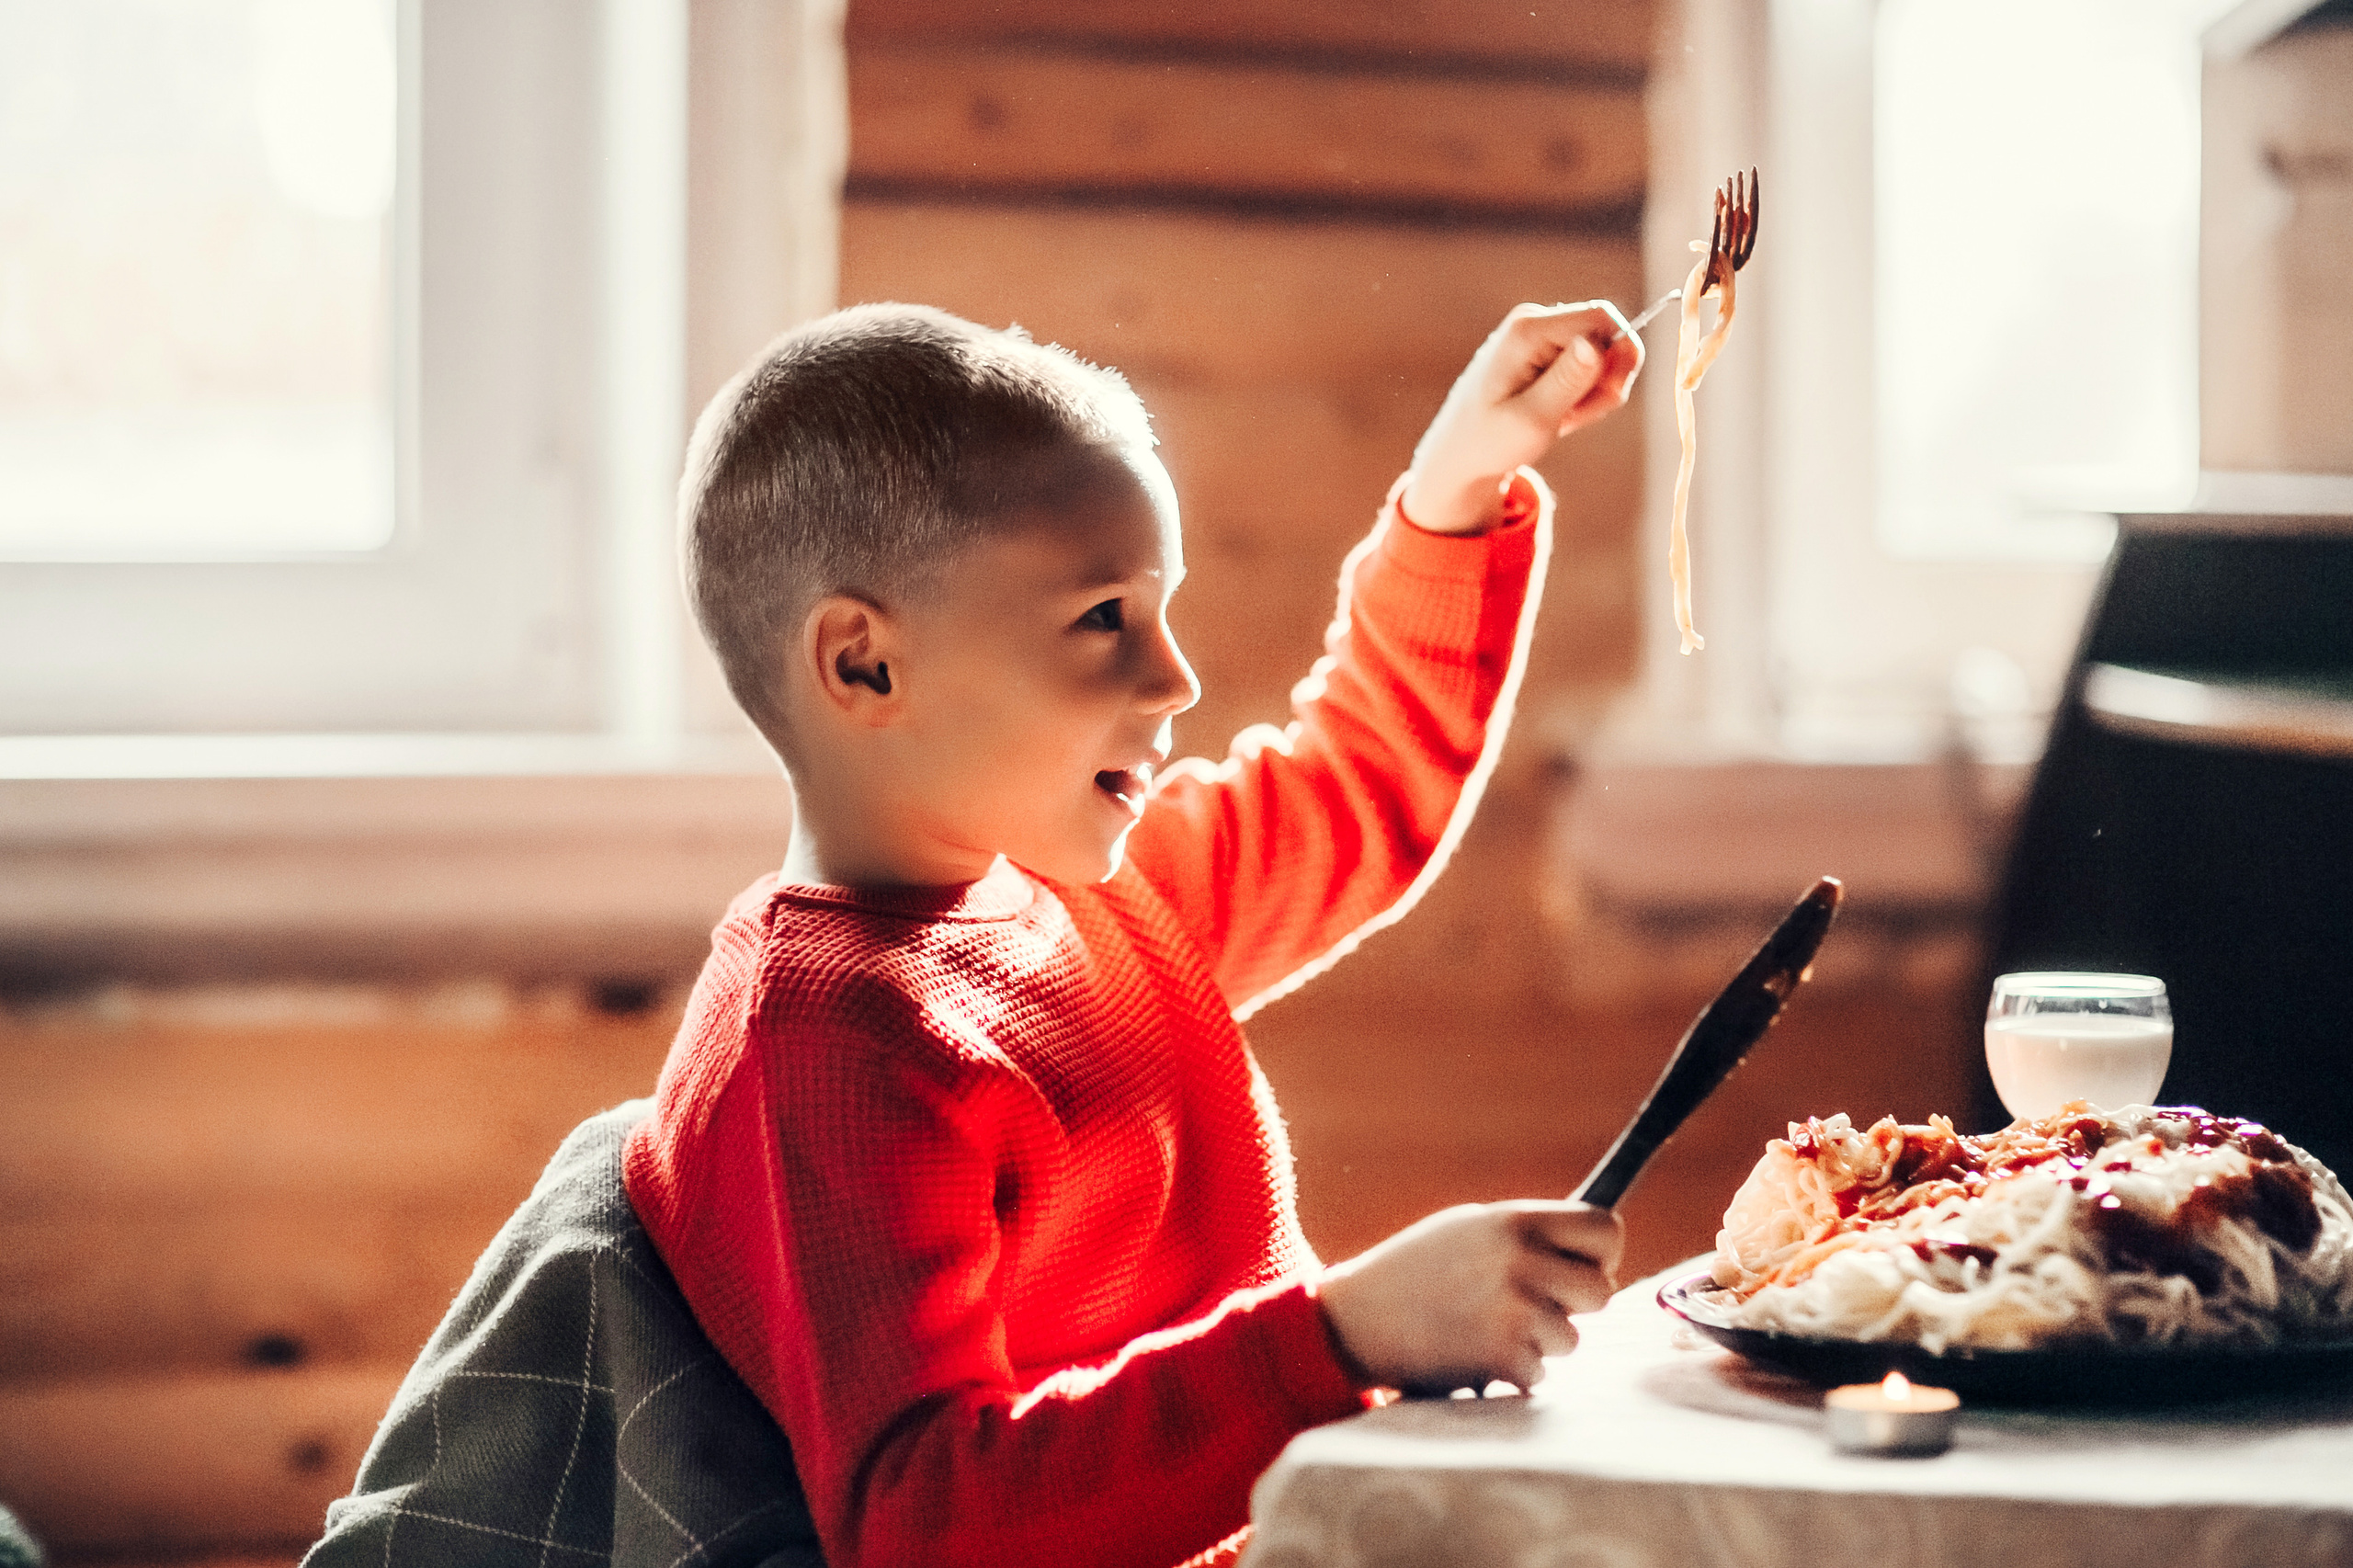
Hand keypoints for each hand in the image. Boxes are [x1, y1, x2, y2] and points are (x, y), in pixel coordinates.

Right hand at [1315, 1199, 1623, 1393]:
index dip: (1602, 1253)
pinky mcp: (1502, 1357)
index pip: (1605, 1229)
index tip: (1584, 1266)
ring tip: (1492, 1327)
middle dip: (1577, 1306)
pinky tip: (1475, 1351)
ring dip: (1541, 1342)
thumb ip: (1528, 1235)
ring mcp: (1513, 1311)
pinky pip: (1539, 1373)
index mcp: (1516, 1220)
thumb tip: (1590, 1251)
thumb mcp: (1470, 1228)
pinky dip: (1514, 1371)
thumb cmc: (1415, 1270)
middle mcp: (1521, 1261)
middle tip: (1541, 1305)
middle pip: (1601, 1292)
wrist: (1357, 1319)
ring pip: (1571, 1339)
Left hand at [1402, 302, 1643, 534]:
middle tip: (1574, 418)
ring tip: (1560, 419)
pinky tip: (1557, 415)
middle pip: (1606, 334)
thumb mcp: (1532, 419)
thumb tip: (1596, 343)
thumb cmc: (1489, 441)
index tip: (1602, 401)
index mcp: (1528, 330)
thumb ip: (1568, 381)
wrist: (1460, 454)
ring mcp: (1539, 334)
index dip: (1616, 359)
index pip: (1602, 320)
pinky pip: (1587, 367)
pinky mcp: (1545, 350)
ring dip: (1593, 394)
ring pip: (1601, 354)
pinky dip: (1582, 396)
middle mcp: (1533, 320)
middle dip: (1604, 381)